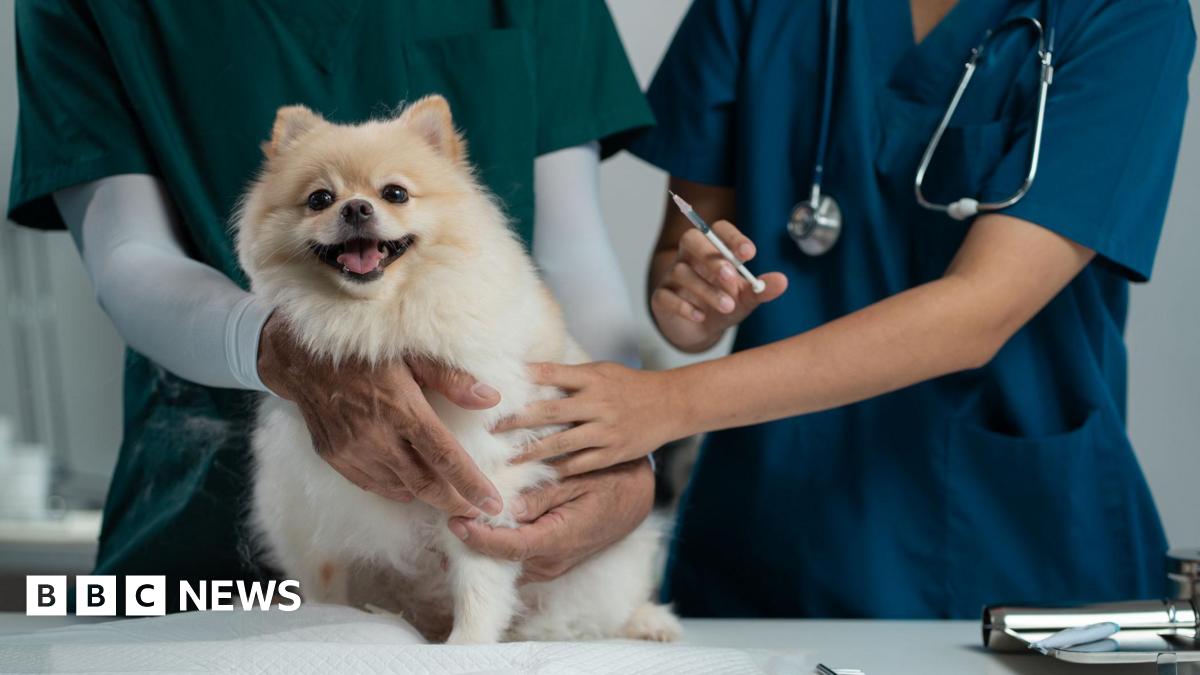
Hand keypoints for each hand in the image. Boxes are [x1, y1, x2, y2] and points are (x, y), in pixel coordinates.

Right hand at [257, 312, 502, 516]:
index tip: (493, 505)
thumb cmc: (363, 348)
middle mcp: (376, 436)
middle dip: (454, 501)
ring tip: (448, 498)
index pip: (445, 457)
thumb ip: (451, 379)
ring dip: (425, 496)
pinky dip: (395, 489)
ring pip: (399, 487)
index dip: (471, 485)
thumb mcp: (411, 352)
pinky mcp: (333, 455)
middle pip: (424, 482)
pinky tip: (409, 487)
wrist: (299, 352)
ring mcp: (351, 449)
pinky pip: (371, 484)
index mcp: (401, 408)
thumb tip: (491, 399)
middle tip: (476, 510)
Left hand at [447, 459, 653, 581]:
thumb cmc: (611, 481)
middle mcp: (551, 562)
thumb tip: (506, 507)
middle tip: (444, 516)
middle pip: (500, 560)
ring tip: (454, 518)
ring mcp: (549, 566)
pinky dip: (495, 544)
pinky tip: (477, 524)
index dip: (478, 538)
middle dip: (471, 541)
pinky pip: (515, 559)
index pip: (509, 548)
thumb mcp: (577, 479)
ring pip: (505, 563)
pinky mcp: (548, 562)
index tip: (455, 521)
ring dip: (480, 544)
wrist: (637, 496)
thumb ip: (541, 495)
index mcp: (559, 540)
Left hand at [493, 362, 680, 476]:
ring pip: (561, 443)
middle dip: (517, 420)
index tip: (497, 387)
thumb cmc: (629, 385)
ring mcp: (606, 430)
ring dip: (532, 451)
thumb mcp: (601, 370)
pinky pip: (581, 463)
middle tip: (490, 428)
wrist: (671, 404)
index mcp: (592, 378)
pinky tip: (539, 474)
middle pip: (549, 411)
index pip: (551, 374)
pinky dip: (559, 468)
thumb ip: (570, 376)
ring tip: (508, 459)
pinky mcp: (613, 452)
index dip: (524, 380)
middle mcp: (597, 403)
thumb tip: (530, 374)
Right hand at [650, 220, 786, 351]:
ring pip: (682, 272)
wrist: (700, 331)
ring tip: (728, 307)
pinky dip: (684, 306)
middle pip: (691, 239)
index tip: (749, 253)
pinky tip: (701, 316)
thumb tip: (782, 281)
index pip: (718, 230)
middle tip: (731, 276)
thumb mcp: (746, 298)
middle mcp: (690, 257)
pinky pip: (665, 296)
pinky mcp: (660, 298)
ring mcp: (672, 276)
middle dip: (711, 256)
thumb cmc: (723, 305)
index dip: (733, 238)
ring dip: (707, 289)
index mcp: (713, 250)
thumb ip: (762, 289)